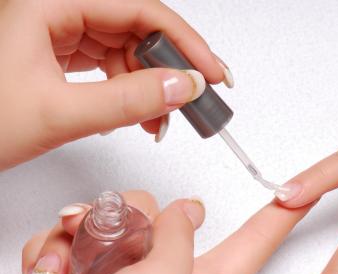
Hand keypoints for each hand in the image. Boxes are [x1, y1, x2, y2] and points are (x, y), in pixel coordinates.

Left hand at [0, 0, 231, 169]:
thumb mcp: (59, 113)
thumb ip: (128, 100)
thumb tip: (184, 86)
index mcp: (48, 3)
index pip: (138, 9)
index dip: (184, 42)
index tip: (212, 72)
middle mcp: (54, 9)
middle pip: (135, 28)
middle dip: (169, 67)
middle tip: (194, 98)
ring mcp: (56, 33)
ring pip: (125, 49)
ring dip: (150, 85)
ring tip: (161, 120)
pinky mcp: (57, 56)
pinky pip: (108, 66)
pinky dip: (128, 92)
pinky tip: (135, 115)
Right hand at [0, 191, 311, 273]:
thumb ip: (180, 236)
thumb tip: (188, 209)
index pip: (253, 245)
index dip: (279, 219)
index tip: (301, 196)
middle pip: (162, 217)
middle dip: (131, 216)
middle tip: (118, 240)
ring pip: (112, 223)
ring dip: (84, 236)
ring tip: (74, 266)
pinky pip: (71, 244)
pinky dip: (53, 255)